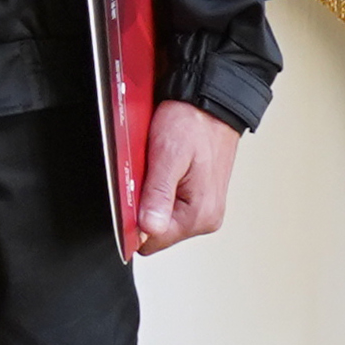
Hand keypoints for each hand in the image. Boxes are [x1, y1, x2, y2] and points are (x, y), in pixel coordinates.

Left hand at [134, 100, 241, 253]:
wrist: (210, 102)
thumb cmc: (193, 123)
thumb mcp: (168, 155)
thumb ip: (157, 194)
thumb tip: (147, 229)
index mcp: (199, 215)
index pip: (151, 242)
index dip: (134, 221)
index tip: (134, 193)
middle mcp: (205, 217)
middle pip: (156, 231)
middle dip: (143, 205)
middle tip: (150, 172)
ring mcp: (204, 209)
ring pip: (161, 217)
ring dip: (152, 195)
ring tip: (161, 165)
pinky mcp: (200, 198)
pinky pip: (170, 204)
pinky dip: (162, 187)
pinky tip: (167, 167)